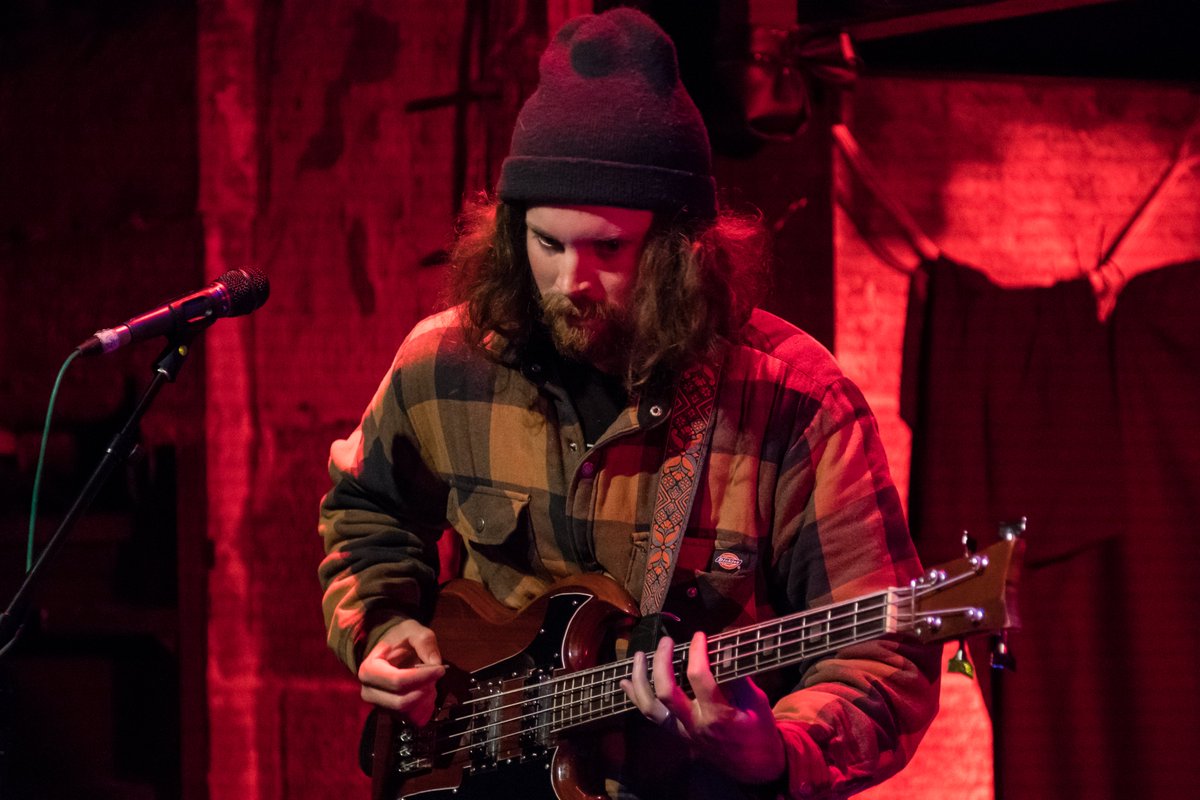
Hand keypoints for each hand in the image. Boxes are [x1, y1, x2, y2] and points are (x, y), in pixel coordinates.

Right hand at [358, 618, 445, 725]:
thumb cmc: (400, 640)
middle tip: (436, 675)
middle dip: (425, 690)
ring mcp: (379, 706)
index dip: (421, 678)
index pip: (397, 681)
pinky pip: (412, 719)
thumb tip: (436, 663)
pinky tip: (428, 692)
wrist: (391, 651)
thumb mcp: (413, 630)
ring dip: (426, 698)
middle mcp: (369, 691)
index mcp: (370, 669)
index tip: (440, 669)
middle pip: (402, 701)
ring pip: (408, 712)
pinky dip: (425, 707)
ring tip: (431, 681)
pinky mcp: (391, 714)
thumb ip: (425, 642)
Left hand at [620, 632, 785, 785]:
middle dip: (662, 662)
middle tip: (666, 642)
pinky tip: (625, 681)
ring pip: (650, 707)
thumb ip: (738, 676)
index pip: (700, 678)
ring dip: (640, 680)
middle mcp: (694, 724)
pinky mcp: (676, 733)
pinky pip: (651, 716)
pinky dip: (636, 697)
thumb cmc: (759, 731)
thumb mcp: (757, 702)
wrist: (754, 766)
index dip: (697, 652)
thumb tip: (724, 646)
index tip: (700, 635)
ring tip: (638, 656)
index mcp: (718, 715)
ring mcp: (682, 730)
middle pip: (666, 692)